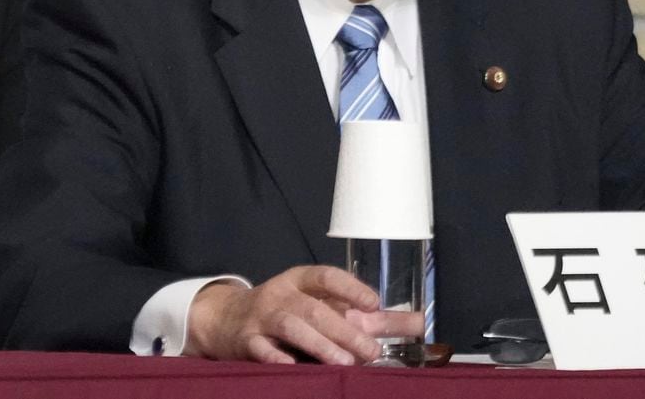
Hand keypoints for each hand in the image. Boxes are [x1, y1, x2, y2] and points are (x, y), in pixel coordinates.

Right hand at [184, 265, 383, 364]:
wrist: (227, 319)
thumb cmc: (286, 311)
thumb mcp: (319, 303)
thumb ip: (364, 316)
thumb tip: (417, 323)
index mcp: (300, 280)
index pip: (326, 276)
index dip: (350, 287)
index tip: (374, 303)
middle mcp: (281, 293)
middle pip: (314, 308)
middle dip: (343, 330)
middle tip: (371, 351)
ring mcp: (262, 317)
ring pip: (292, 326)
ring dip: (319, 344)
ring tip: (344, 363)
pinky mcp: (246, 342)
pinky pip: (262, 349)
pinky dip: (277, 358)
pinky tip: (294, 368)